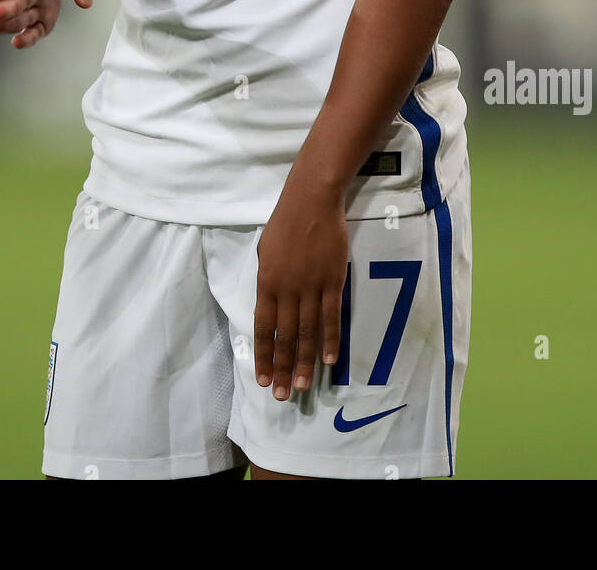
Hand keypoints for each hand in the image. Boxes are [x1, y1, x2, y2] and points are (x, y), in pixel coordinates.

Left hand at [254, 178, 347, 399]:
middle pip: (285, 336)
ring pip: (308, 332)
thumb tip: (270, 307)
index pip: (263, 328)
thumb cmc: (284, 223)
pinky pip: (331, 316)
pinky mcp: (333, 281)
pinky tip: (329, 361)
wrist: (311, 200)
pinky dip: (330, 340)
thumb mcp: (264, 251)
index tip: (263, 379)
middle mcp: (287, 289)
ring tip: (303, 387)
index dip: (264, 355)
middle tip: (283, 396)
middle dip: (283, 368)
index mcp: (266, 282)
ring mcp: (311, 286)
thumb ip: (267, 281)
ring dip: (305, 362)